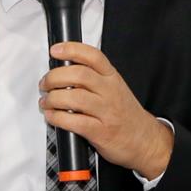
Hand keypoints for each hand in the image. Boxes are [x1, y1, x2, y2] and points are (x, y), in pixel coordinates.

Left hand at [41, 42, 173, 179]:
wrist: (146, 141)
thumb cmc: (125, 114)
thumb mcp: (115, 89)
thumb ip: (93, 79)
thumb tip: (61, 71)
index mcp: (112, 78)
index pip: (93, 56)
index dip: (72, 49)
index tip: (56, 50)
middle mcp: (110, 91)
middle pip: (78, 75)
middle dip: (54, 77)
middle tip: (45, 83)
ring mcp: (107, 112)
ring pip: (74, 97)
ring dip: (52, 99)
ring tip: (46, 102)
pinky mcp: (101, 132)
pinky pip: (74, 122)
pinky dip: (57, 118)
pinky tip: (52, 116)